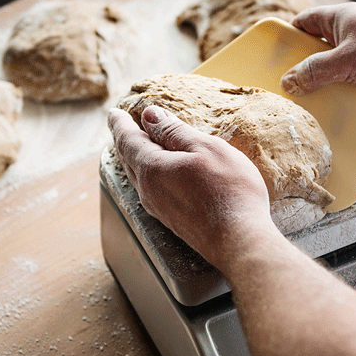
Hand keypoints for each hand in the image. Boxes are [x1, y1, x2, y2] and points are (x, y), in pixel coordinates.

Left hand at [107, 105, 274, 267]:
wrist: (240, 241)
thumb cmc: (229, 192)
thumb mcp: (206, 148)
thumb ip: (175, 131)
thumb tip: (150, 115)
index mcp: (152, 168)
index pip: (128, 140)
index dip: (120, 124)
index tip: (114, 113)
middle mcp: (149, 190)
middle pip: (130, 159)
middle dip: (125, 141)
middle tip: (123, 127)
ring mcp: (160, 208)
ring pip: (140, 177)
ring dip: (137, 159)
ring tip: (140, 148)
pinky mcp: (173, 221)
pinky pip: (152, 190)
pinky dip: (150, 175)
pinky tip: (161, 175)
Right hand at [282, 2, 355, 117]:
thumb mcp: (347, 59)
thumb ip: (316, 71)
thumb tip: (288, 82)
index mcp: (340, 21)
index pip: (305, 24)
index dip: (287, 38)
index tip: (270, 58)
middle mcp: (349, 40)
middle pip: (315, 55)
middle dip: (301, 72)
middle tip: (279, 92)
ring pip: (332, 79)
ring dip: (321, 94)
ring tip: (298, 112)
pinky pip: (349, 96)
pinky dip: (340, 107)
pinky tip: (325, 122)